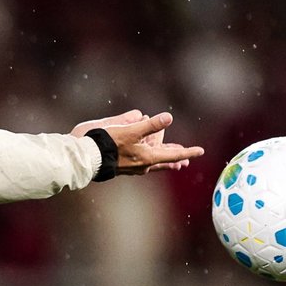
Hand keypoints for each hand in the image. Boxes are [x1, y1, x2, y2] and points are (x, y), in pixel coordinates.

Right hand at [71, 109, 203, 173]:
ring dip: (161, 157)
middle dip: (174, 157)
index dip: (188, 152)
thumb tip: (168, 118)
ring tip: (170, 159)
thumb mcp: (130, 131)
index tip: (201, 151)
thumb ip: (150, 125)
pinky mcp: (122, 166)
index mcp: (147, 157)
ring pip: (151, 160)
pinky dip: (147, 155)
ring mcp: (132, 167)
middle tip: (186, 158)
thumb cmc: (107, 144)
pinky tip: (144, 156)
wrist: (85, 158)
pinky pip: (140, 161)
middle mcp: (142, 165)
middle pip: (163, 159)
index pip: (173, 155)